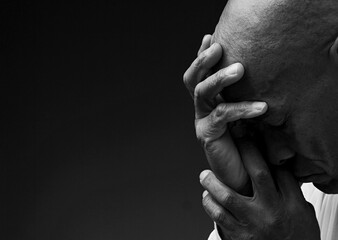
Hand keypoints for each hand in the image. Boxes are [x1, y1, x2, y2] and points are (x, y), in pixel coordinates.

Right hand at [183, 35, 267, 191]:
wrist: (244, 176)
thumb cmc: (249, 144)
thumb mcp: (247, 114)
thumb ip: (243, 97)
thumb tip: (256, 73)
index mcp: (209, 102)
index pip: (200, 75)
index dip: (201, 56)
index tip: (209, 37)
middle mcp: (202, 109)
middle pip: (193, 80)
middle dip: (202, 61)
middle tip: (217, 47)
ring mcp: (202, 122)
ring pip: (202, 93)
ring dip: (219, 78)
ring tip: (240, 69)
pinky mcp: (208, 136)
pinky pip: (221, 115)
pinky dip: (241, 109)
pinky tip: (261, 107)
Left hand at [200, 140, 319, 239]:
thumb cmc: (296, 239)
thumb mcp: (302, 214)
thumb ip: (291, 192)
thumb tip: (276, 169)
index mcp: (291, 204)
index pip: (280, 171)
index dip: (266, 154)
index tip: (254, 141)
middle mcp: (272, 211)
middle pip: (257, 174)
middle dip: (244, 153)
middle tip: (233, 143)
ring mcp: (254, 224)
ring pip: (228, 196)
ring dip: (213, 183)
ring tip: (204, 175)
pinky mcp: (239, 236)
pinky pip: (219, 217)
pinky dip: (209, 205)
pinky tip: (206, 198)